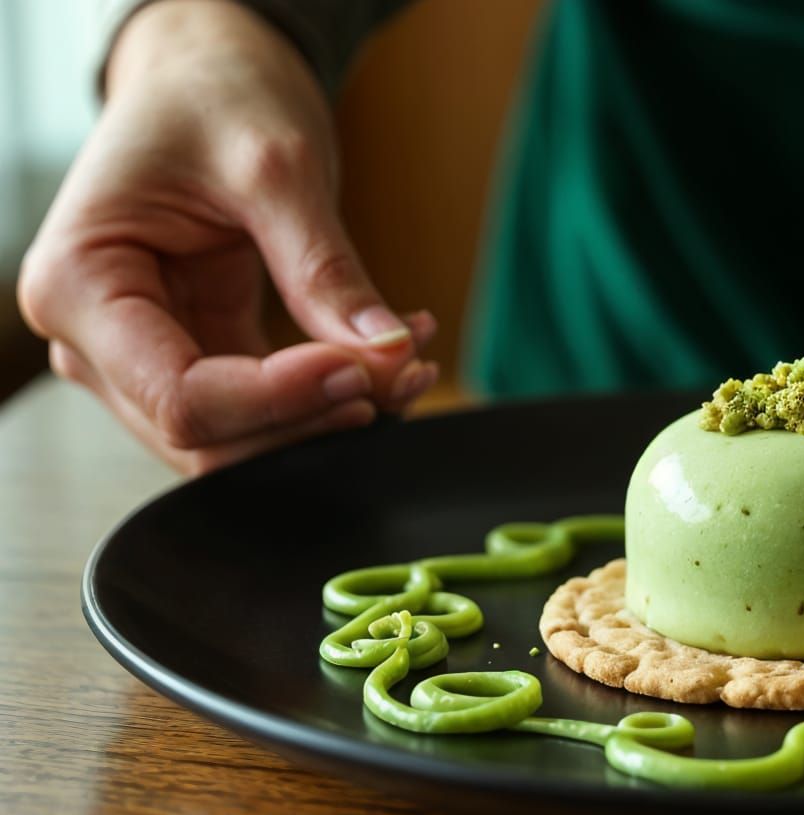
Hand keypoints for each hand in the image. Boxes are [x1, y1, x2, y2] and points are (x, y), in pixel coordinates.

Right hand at [17, 0, 437, 473]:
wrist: (208, 74)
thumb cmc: (216, 96)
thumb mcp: (276, 168)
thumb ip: (325, 269)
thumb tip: (389, 355)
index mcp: (80, 285)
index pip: (182, 397)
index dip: (282, 399)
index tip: (367, 366)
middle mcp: (95, 338)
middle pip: (209, 436)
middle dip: (315, 416)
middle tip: (407, 369)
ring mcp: (143, 356)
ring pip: (241, 438)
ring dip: (331, 413)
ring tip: (411, 360)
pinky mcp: (197, 356)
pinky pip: (266, 407)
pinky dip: (331, 393)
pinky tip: (389, 354)